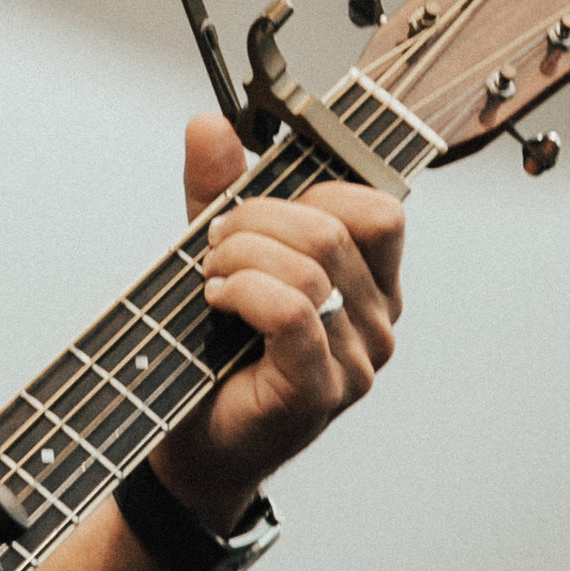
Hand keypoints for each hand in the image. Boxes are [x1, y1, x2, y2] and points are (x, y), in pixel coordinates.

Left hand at [155, 112, 403, 529]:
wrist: (192, 446)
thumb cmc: (213, 354)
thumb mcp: (219, 257)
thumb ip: (220, 193)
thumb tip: (207, 124)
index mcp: (370, 285)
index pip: (377, 210)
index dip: (313, 191)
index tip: (254, 209)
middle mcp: (377, 322)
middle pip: (337, 227)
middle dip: (259, 218)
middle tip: (213, 245)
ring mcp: (357, 361)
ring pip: (313, 265)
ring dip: (242, 256)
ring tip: (209, 278)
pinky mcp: (320, 390)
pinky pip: (295, 312)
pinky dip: (245, 292)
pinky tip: (217, 302)